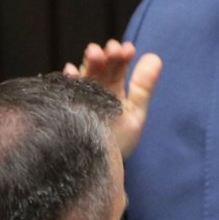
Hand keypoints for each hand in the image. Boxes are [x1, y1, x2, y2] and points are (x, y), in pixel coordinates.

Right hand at [63, 39, 161, 158]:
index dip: (122, 56)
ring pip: (82, 74)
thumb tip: (155, 57)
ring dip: (88, 62)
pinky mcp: (63, 107)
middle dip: (105, 56)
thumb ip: (143, 87)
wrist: (99, 170)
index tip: (129, 49)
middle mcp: (93, 89)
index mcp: (111, 88)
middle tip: (112, 49)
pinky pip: (62, 90)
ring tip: (94, 53)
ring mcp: (77, 97)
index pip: (116, 66)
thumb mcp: (134, 115)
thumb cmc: (118, 144)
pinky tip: (70, 72)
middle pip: (99, 67)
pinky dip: (66, 80)